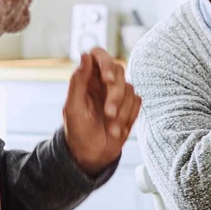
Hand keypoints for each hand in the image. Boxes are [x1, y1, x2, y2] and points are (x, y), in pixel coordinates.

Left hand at [62, 48, 141, 172]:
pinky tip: (118, 129)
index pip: (98, 54)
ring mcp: (118, 93)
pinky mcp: (130, 105)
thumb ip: (78, 81)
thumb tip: (85, 55)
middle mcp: (103, 81)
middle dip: (116, 94)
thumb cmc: (78, 131)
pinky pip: (137, 101)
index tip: (108, 80)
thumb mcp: (73, 107)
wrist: (92, 155)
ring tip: (111, 128)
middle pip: (119, 70)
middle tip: (109, 113)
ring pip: (130, 87)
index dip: (106, 62)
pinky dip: (129, 116)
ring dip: (122, 110)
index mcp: (87, 78)